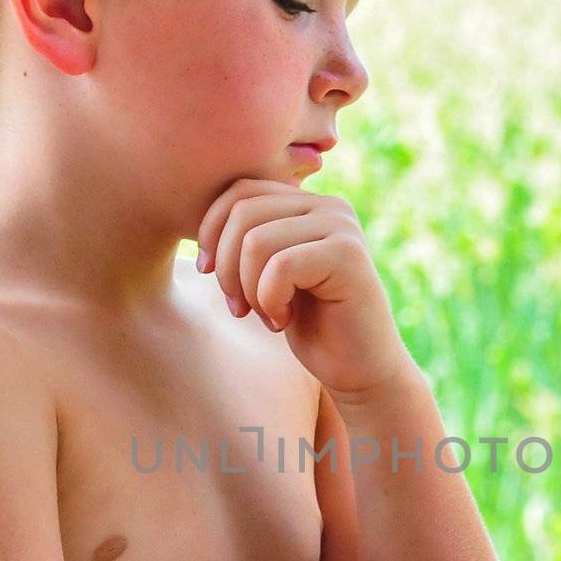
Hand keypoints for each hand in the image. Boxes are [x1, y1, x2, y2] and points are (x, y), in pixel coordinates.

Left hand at [194, 177, 413, 401]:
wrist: (359, 368)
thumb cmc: (311, 326)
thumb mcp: (269, 275)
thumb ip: (250, 240)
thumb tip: (202, 223)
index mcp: (308, 203)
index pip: (240, 191)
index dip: (211, 232)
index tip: (207, 273)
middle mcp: (330, 206)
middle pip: (243, 213)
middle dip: (226, 267)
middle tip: (239, 308)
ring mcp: (342, 227)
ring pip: (256, 241)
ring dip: (248, 289)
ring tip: (266, 315)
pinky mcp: (348, 255)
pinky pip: (280, 267)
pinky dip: (269, 301)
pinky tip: (284, 322)